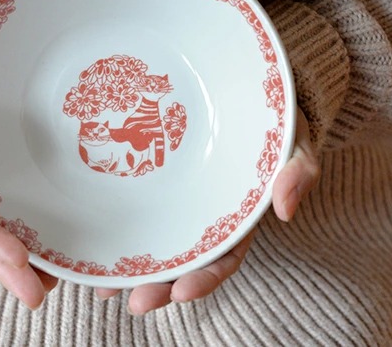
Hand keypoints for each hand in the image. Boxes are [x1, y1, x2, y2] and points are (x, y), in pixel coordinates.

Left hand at [96, 108, 319, 314]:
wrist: (244, 89)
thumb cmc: (272, 121)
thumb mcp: (294, 142)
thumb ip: (299, 170)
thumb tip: (286, 210)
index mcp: (236, 217)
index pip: (222, 258)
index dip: (203, 279)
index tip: (182, 293)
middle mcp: (204, 216)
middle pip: (181, 261)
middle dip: (159, 287)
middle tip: (135, 302)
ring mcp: (177, 199)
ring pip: (153, 242)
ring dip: (130, 271)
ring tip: (104, 289)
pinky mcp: (155, 176)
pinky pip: (134, 207)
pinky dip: (114, 230)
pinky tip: (92, 248)